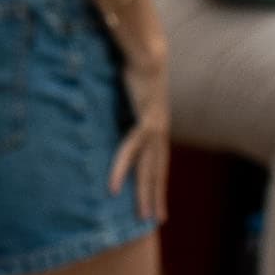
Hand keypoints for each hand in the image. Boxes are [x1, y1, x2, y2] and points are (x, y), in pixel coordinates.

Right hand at [111, 44, 170, 219]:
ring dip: (145, 193)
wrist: (148, 53)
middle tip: (155, 220)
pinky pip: (131, 151)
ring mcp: (156, 128)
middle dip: (156, 196)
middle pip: (158, 171)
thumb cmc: (136, 69)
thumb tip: (115, 113)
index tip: (157, 202)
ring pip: (150, 168)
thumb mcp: (130, 93)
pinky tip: (113, 186)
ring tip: (143, 216)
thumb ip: (125, 107)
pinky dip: (122, 169)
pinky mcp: (147, 121)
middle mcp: (160, 132)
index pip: (159, 162)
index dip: (158, 183)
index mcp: (157, 127)